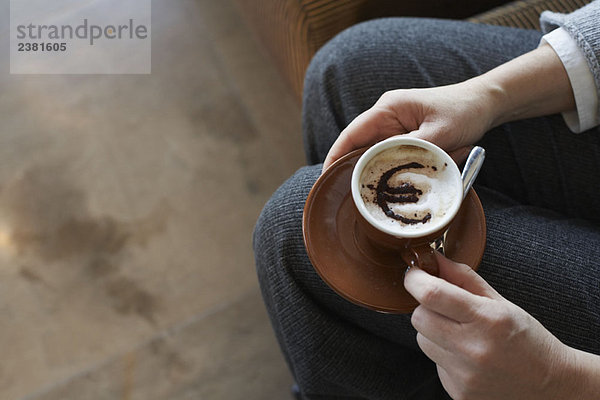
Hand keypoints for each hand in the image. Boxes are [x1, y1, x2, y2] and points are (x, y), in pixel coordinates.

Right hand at [322, 44, 574, 171]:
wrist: (484, 103)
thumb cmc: (463, 111)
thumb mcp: (440, 133)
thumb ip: (415, 150)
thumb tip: (393, 172)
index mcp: (388, 109)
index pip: (352, 134)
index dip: (336, 155)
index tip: (326, 176)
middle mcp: (386, 117)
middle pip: (358, 145)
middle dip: (349, 168)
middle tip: (344, 194)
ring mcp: (395, 127)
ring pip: (372, 153)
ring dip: (369, 171)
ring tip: (361, 195)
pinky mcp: (405, 137)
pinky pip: (388, 156)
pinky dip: (385, 170)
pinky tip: (384, 187)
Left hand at [403, 253, 581, 399]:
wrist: (550, 386)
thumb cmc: (527, 340)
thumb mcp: (500, 302)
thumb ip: (462, 277)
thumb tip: (433, 259)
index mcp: (487, 320)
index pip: (431, 294)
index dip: (415, 279)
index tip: (415, 273)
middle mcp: (473, 349)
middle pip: (419, 317)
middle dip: (426, 307)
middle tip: (447, 309)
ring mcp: (464, 374)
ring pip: (422, 340)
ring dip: (434, 332)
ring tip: (463, 336)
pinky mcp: (458, 391)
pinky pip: (433, 362)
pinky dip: (444, 355)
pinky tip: (468, 357)